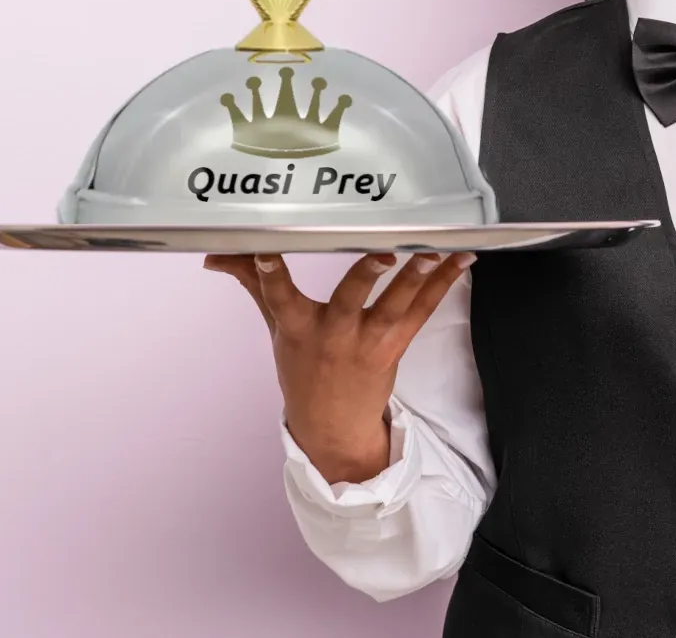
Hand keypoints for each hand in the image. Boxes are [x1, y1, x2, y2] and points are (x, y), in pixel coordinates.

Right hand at [203, 251, 475, 483]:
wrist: (332, 425)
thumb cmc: (303, 368)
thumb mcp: (275, 326)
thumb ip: (252, 282)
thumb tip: (214, 255)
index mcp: (297, 327)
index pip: (278, 296)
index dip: (270, 273)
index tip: (265, 251)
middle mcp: (333, 334)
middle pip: (349, 301)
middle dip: (365, 276)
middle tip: (382, 252)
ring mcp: (368, 342)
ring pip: (394, 307)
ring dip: (416, 278)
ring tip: (434, 250)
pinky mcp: (395, 346)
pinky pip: (422, 312)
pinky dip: (442, 285)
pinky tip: (461, 260)